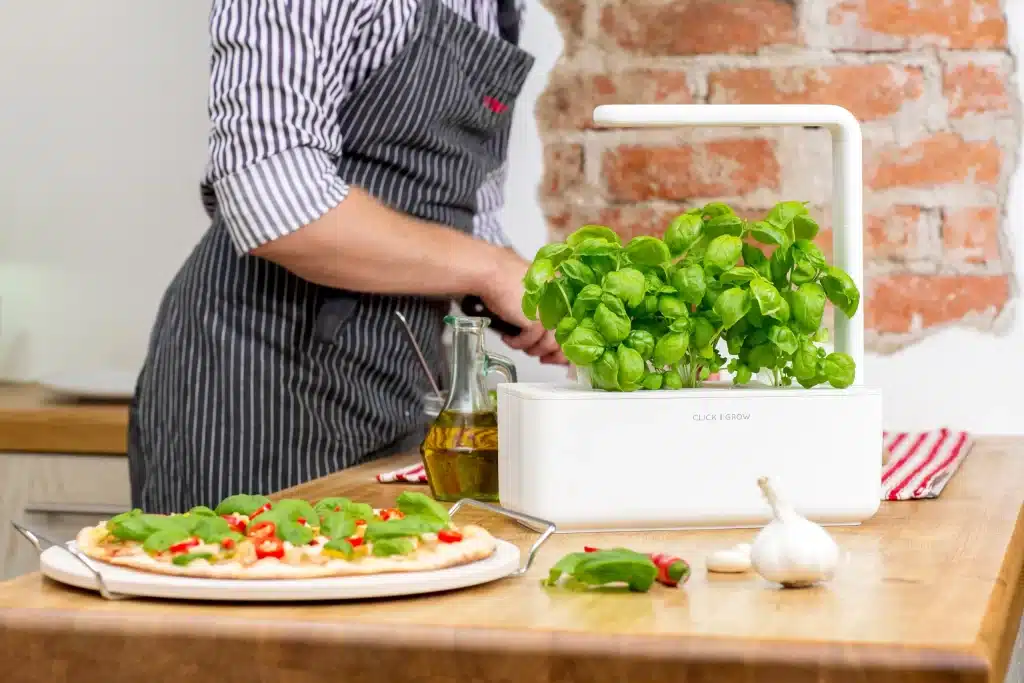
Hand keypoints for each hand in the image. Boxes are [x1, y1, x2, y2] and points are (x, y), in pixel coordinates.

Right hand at [478, 247, 566, 364]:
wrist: (494, 273)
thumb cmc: (509, 281)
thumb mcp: (535, 297)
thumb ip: (546, 313)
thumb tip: (551, 340)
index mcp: (564, 297)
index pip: (573, 330)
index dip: (566, 348)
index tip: (558, 357)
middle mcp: (561, 305)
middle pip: (562, 341)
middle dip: (551, 355)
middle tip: (543, 360)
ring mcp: (550, 314)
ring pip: (546, 345)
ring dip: (531, 349)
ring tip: (519, 343)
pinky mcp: (536, 321)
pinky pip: (528, 343)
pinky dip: (516, 344)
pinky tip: (508, 338)